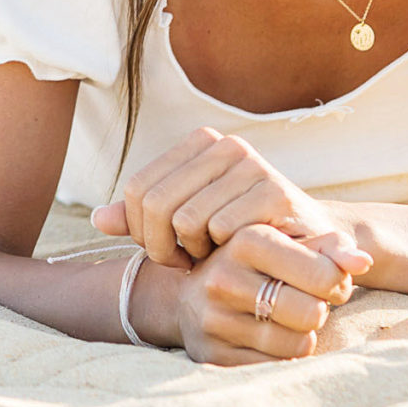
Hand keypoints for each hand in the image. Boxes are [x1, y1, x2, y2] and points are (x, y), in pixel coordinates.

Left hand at [93, 128, 368, 294]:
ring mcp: (251, 164)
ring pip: (185, 219)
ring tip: (209, 257)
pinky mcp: (275, 190)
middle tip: (180, 263)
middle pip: (155, 203)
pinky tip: (232, 257)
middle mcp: (223, 145)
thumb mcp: (186, 223)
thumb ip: (142, 219)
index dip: (139, 230)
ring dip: (192, 252)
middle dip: (159, 246)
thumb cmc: (241, 235)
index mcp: (198, 144)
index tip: (161, 250)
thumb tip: (97, 218)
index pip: (138, 188)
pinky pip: (220, 228)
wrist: (310, 246)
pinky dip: (220, 252)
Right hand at [162, 226, 337, 363]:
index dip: (337, 283)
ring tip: (286, 320)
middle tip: (307, 303)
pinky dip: (282, 356)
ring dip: (303, 336)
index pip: (324, 275)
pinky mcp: (213, 355)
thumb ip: (331, 246)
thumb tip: (364, 262)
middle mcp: (224, 279)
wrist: (191, 296)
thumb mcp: (289, 242)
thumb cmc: (257, 265)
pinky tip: (268, 339)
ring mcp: (215, 320)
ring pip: (298, 344)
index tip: (328, 282)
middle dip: (318, 310)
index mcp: (245, 240)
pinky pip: (276, 367)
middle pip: (312, 313)